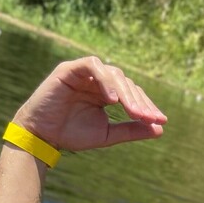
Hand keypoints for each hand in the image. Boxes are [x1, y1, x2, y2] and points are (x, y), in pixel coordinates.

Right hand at [12, 57, 166, 152]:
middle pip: (126, 83)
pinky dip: (105, 80)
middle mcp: (98, 80)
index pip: (132, 93)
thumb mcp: (107, 134)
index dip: (147, 106)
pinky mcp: (70, 69)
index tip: (160, 121)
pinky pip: (92, 66)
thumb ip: (131, 129)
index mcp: (107, 93)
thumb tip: (160, 129)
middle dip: (139, 101)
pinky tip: (112, 100)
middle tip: (149, 117)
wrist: (43, 136)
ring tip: (133, 112)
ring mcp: (84, 72)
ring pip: (113, 74)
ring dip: (126, 93)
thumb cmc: (72, 134)